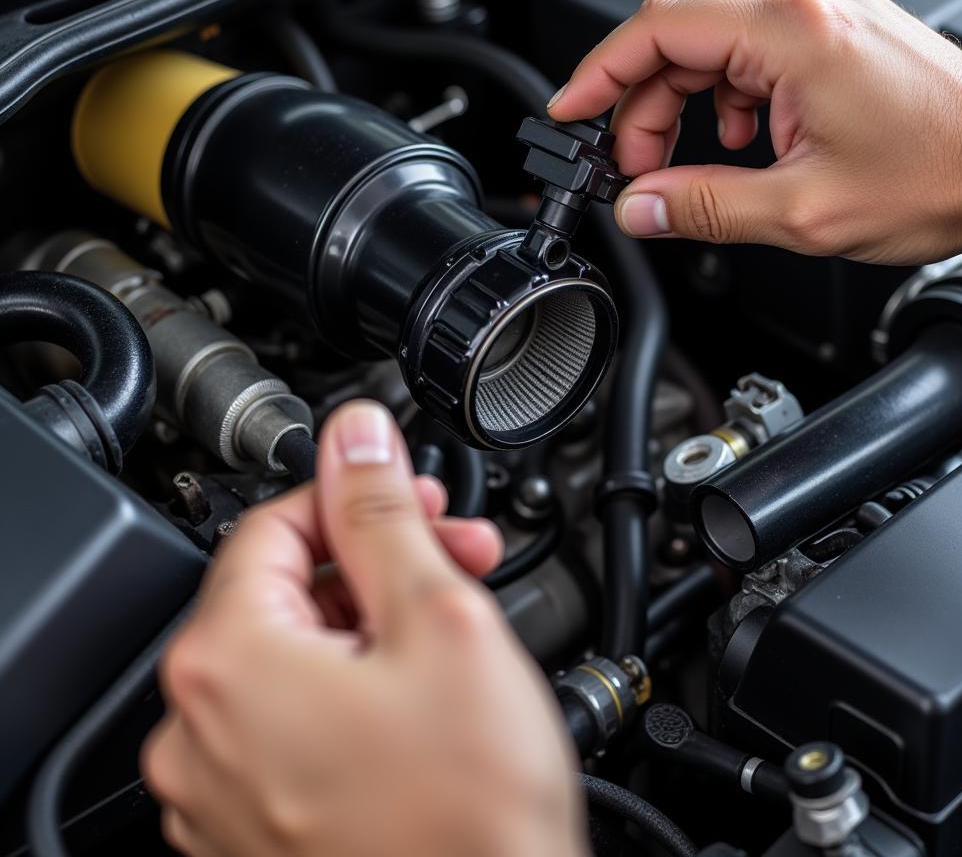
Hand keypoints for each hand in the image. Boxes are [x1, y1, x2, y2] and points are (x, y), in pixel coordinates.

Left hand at [143, 400, 585, 856]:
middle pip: (287, 593)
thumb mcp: (439, 619)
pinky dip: (353, 692)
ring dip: (375, 625)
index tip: (412, 499)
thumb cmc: (469, 814)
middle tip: (453, 557)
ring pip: (295, 660)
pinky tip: (420, 696)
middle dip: (379, 560)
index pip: (277, 524)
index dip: (358, 498)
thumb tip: (355, 437)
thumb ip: (383, 512)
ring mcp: (221, 792)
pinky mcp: (255, 830)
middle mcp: (198, 734)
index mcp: (228, 664)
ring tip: (453, 632)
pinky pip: (293, 726)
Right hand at [548, 0, 961, 264]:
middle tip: (634, 164)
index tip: (572, 112)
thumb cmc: (936, 175)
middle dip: (637, 97)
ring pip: (702, 30)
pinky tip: (734, 135)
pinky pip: (740, 37)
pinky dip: (717, 87)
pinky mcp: (827, 16)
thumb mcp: (802, 212)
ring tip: (686, 160)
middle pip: (672, 25)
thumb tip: (637, 208)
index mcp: (794, 31)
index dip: (600, 74)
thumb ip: (704, 208)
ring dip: (676, 95)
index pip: (658, 28)